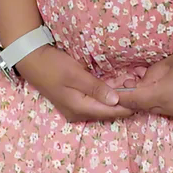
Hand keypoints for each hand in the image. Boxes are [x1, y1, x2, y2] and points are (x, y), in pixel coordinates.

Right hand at [14, 45, 140, 122]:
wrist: (30, 59)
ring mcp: (75, 107)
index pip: (110, 111)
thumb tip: (116, 100)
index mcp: (79, 108)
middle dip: (123, 101)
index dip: (128, 105)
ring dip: (115, 97)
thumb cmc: (52, 65)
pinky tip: (115, 84)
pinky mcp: (74, 100)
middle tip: (138, 86)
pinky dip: (106, 93)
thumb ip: (95, 88)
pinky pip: (95, 100)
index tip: (142, 95)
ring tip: (131, 83)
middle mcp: (78, 112)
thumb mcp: (75, 74)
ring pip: (102, 106)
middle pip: (107, 110)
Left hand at [113, 43, 172, 120]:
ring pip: (157, 109)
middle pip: (144, 107)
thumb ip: (151, 74)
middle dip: (136, 97)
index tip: (110, 93)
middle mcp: (171, 109)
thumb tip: (140, 82)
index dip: (121, 96)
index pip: (134, 99)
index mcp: (163, 95)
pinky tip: (167, 89)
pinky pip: (170, 110)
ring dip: (150, 100)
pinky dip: (163, 102)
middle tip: (131, 82)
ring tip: (151, 83)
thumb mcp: (169, 62)